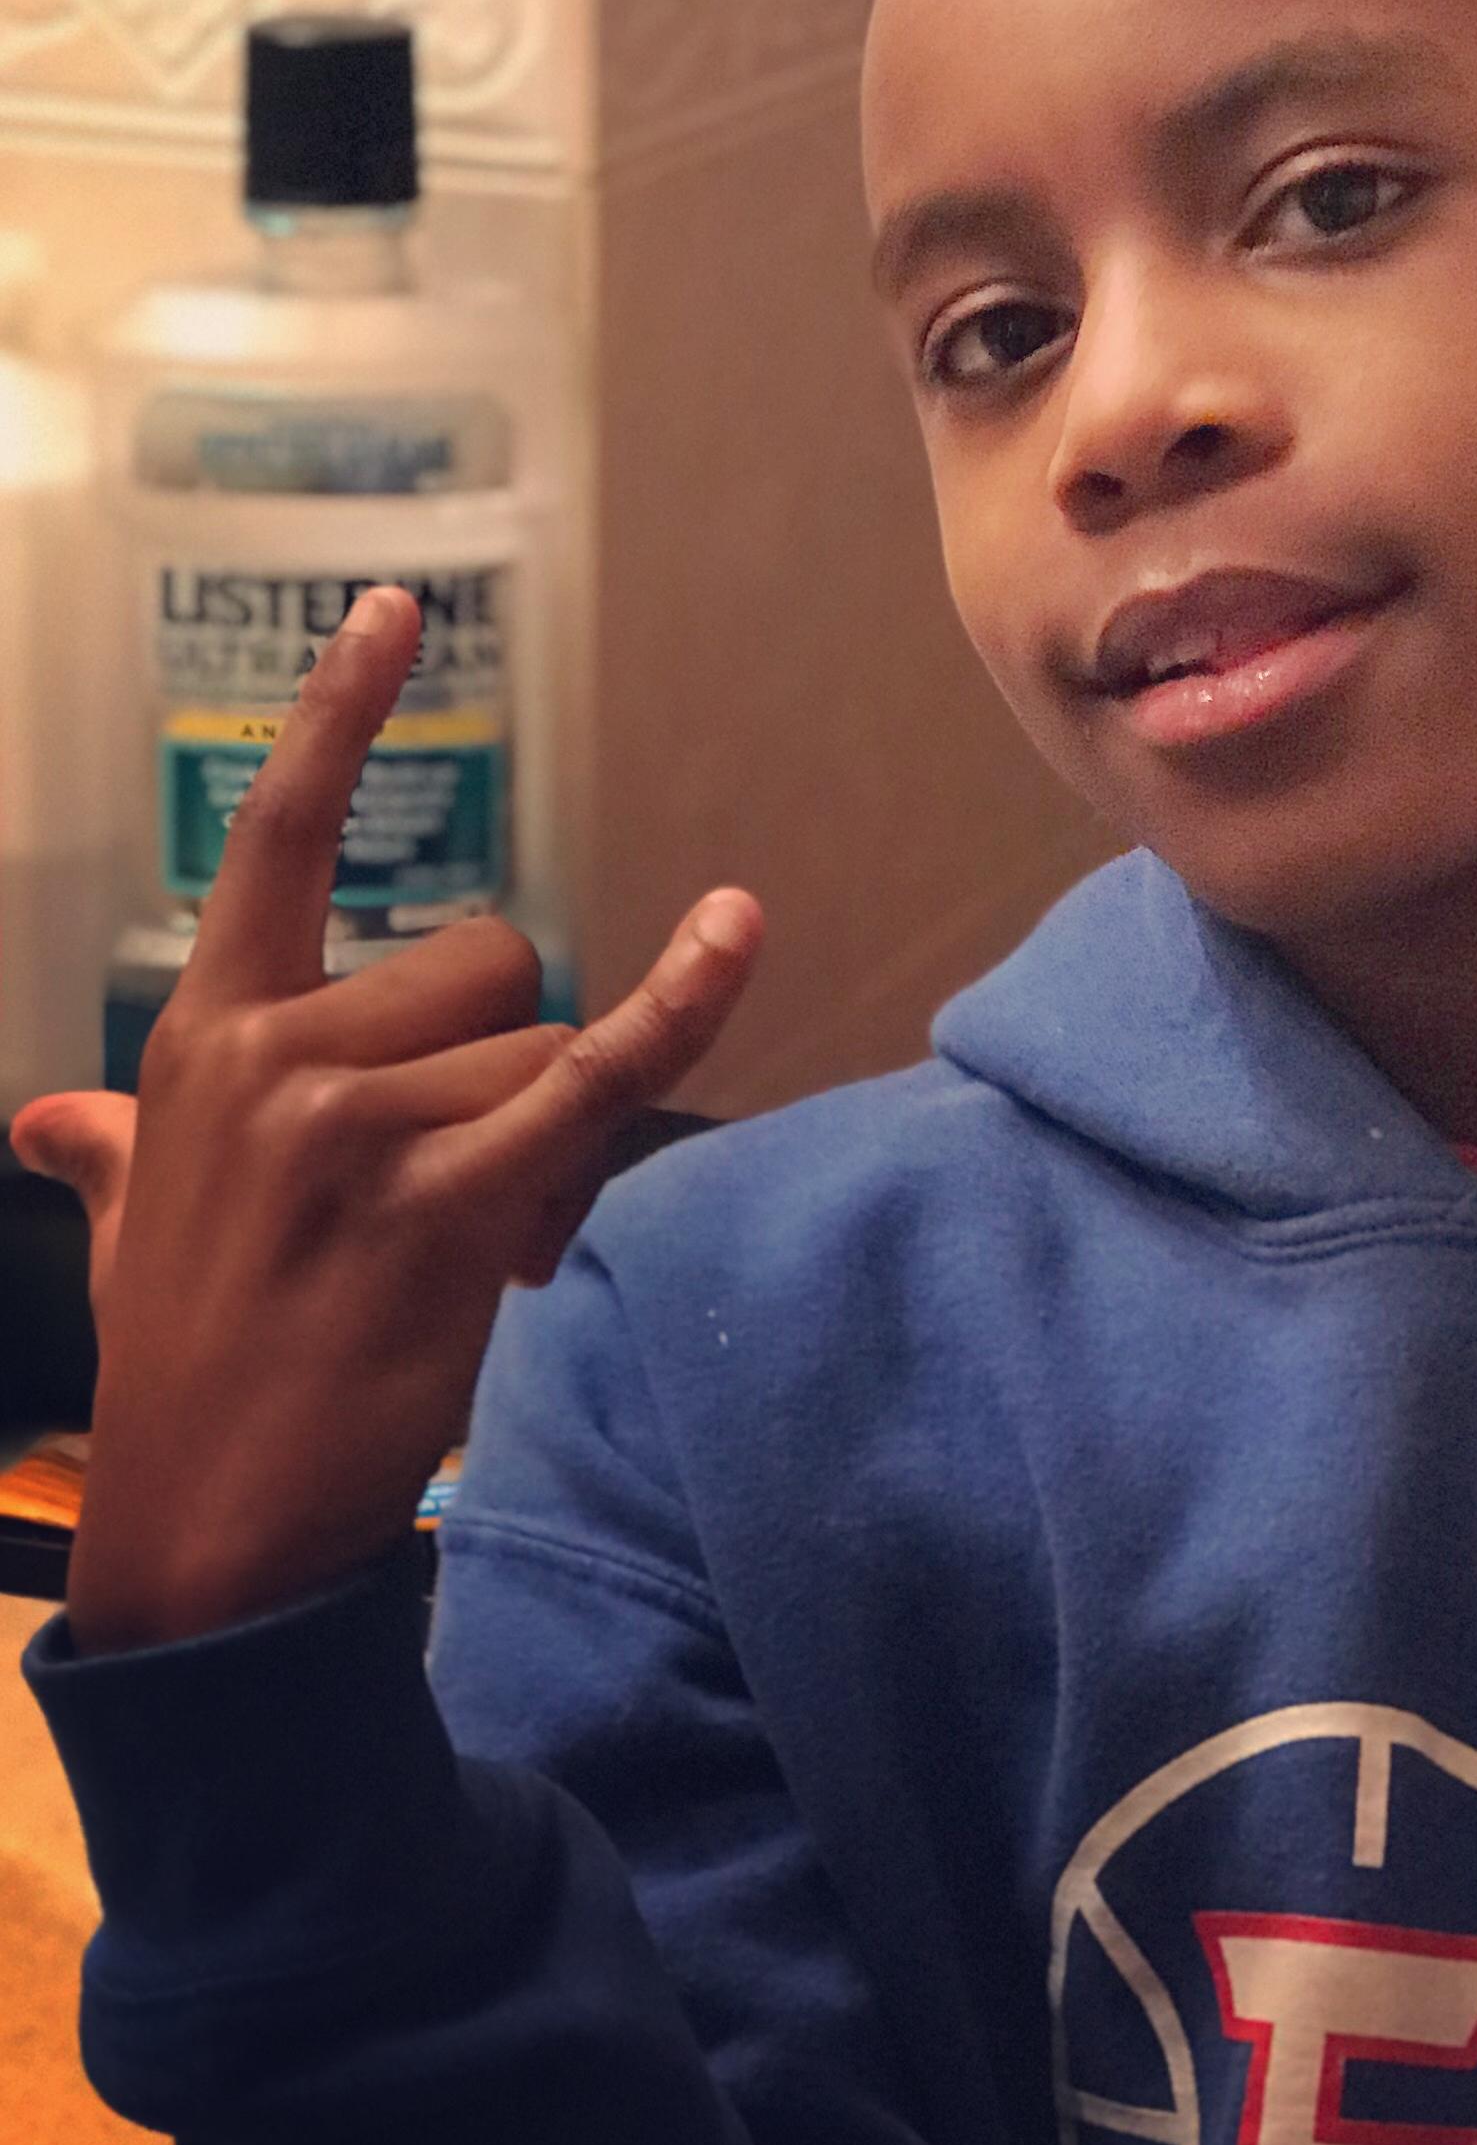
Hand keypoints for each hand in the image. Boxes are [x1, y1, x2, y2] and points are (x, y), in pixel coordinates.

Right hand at [7, 585, 762, 1651]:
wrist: (212, 1536)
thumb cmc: (190, 1363)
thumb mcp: (131, 1231)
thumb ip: (110, 1148)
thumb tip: (46, 1116)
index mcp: (203, 1039)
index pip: (274, 839)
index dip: (340, 717)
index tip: (401, 608)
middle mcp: (272, 1058)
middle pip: (488, 970)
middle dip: (506, 1072)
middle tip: (459, 1197)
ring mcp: (353, 1126)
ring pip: (543, 1053)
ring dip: (549, 1148)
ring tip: (473, 1255)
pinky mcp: (442, 1202)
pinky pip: (594, 1075)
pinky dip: (679, 1005)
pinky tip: (739, 930)